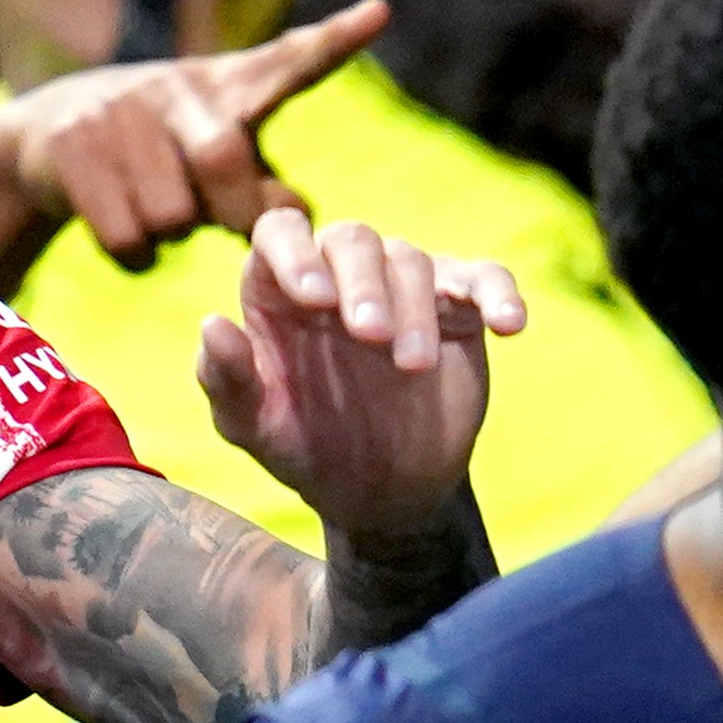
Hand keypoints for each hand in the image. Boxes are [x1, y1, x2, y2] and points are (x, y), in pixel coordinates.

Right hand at [0, 0, 389, 269]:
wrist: (45, 138)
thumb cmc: (166, 154)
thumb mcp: (221, 158)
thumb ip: (266, 187)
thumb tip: (299, 215)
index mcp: (229, 88)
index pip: (289, 61)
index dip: (333, 41)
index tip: (382, 12)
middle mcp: (177, 89)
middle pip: (224, 159)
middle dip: (231, 211)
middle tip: (225, 225)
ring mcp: (118, 113)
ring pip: (171, 213)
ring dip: (174, 236)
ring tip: (162, 214)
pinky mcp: (69, 146)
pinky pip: (125, 235)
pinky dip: (138, 257)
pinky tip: (130, 236)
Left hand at [197, 205, 525, 572]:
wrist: (379, 489)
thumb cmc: (305, 447)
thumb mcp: (253, 427)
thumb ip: (227, 379)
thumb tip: (214, 324)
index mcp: (281, 289)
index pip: (280, 233)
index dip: (295, 254)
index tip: (313, 300)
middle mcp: (341, 276)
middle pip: (353, 240)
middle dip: (364, 285)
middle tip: (372, 339)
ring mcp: (403, 289)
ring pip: (414, 261)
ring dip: (416, 310)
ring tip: (414, 367)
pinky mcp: (458, 309)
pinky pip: (483, 278)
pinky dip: (498, 292)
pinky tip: (509, 325)